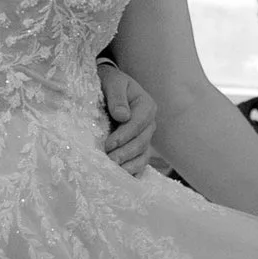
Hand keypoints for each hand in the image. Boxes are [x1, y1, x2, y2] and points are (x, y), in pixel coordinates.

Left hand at [97, 60, 157, 175]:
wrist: (108, 86)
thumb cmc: (109, 82)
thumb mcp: (112, 81)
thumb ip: (116, 96)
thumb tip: (123, 116)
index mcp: (146, 105)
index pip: (138, 124)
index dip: (124, 136)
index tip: (108, 144)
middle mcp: (149, 123)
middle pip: (141, 142)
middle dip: (125, 153)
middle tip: (109, 161)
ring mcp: (146, 137)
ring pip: (142, 155)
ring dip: (129, 165)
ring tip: (114, 172)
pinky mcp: (139, 147)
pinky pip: (140, 161)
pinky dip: (134, 171)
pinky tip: (123, 178)